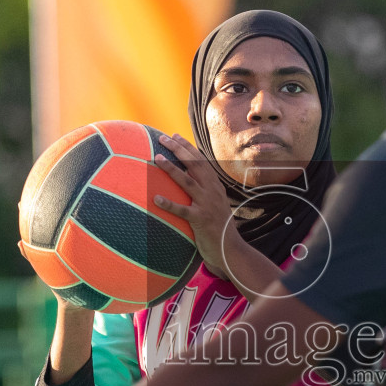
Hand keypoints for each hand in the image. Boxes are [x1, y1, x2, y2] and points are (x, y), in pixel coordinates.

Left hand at [152, 133, 239, 279]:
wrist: (230, 249)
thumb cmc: (218, 228)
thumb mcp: (214, 205)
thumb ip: (203, 192)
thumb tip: (187, 181)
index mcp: (214, 186)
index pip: (201, 160)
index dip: (187, 147)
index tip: (174, 136)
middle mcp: (212, 192)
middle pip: (194, 165)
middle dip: (179, 149)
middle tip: (163, 138)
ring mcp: (207, 205)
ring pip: (187, 182)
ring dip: (172, 169)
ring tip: (156, 158)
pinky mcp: (201, 220)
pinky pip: (182, 211)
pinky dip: (169, 204)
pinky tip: (155, 199)